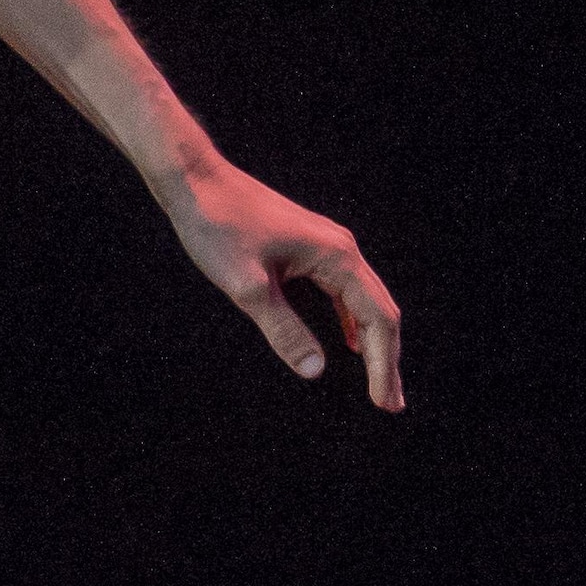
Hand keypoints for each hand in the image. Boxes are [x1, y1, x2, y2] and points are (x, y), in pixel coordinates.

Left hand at [158, 156, 404, 408]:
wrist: (195, 180)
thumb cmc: (218, 226)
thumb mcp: (247, 286)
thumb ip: (283, 330)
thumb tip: (315, 371)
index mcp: (337, 257)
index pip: (377, 318)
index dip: (383, 364)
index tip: (384, 404)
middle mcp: (341, 249)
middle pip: (379, 310)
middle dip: (386, 359)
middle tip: (390, 405)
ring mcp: (326, 245)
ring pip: (362, 301)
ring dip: (371, 342)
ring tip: (376, 382)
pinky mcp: (308, 246)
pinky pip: (342, 290)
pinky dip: (350, 320)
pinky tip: (347, 343)